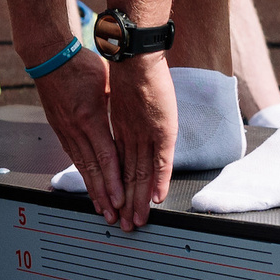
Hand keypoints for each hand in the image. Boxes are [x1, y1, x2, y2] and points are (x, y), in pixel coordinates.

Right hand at [33, 51, 122, 223]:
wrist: (49, 57)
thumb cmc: (81, 65)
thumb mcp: (107, 82)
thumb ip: (118, 104)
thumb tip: (136, 116)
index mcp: (91, 119)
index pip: (106, 157)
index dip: (114, 181)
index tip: (122, 200)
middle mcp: (77, 130)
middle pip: (93, 170)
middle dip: (105, 196)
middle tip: (114, 216)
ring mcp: (66, 131)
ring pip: (82, 167)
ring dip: (93, 190)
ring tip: (102, 209)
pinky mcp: (59, 129)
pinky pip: (73, 157)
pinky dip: (82, 174)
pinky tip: (88, 185)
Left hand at [105, 55, 178, 228]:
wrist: (134, 54)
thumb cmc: (129, 65)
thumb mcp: (123, 90)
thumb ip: (126, 106)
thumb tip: (126, 108)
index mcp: (123, 126)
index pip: (122, 163)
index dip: (120, 184)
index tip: (118, 202)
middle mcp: (132, 135)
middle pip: (129, 175)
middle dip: (127, 202)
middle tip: (126, 224)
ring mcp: (145, 134)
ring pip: (141, 175)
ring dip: (139, 200)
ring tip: (138, 220)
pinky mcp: (161, 131)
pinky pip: (160, 162)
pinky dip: (159, 181)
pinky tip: (157, 199)